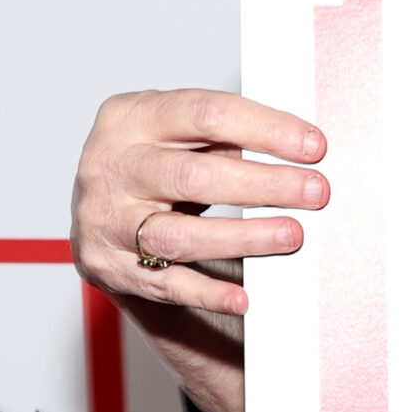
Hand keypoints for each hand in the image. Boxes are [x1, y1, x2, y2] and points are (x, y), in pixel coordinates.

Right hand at [70, 90, 327, 411]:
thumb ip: (224, 135)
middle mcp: (111, 166)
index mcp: (132, 116)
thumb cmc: (153, 161)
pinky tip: (243, 297)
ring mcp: (106, 220)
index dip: (266, 129)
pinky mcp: (111, 266)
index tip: (313, 146)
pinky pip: (165, 284)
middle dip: (264, 185)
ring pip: (178, 234)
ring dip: (242, 237)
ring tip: (290, 235)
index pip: (206, 114)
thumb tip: (299, 148)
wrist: (98, 209)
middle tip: (315, 192)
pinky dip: (207, 293)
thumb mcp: (177, 132)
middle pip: (194, 176)